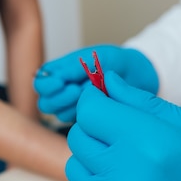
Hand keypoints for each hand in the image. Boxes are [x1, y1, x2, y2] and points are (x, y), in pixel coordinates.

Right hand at [34, 45, 157, 121]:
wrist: (139, 75)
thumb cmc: (117, 62)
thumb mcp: (97, 57)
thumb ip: (75, 67)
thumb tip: (56, 77)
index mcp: (62, 71)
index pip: (41, 82)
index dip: (46, 85)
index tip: (60, 82)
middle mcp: (64, 90)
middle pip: (45, 103)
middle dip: (59, 98)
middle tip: (77, 90)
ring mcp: (74, 106)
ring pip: (58, 114)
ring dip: (71, 106)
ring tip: (89, 95)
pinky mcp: (86, 119)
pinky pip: (76, 123)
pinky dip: (83, 115)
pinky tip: (97, 105)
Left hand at [66, 72, 180, 180]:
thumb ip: (144, 102)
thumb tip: (108, 82)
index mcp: (152, 141)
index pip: (91, 110)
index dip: (94, 97)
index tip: (104, 96)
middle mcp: (129, 175)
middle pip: (80, 136)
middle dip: (93, 122)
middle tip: (118, 122)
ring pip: (75, 166)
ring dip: (91, 152)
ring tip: (120, 151)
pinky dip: (93, 180)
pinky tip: (118, 175)